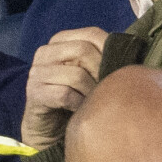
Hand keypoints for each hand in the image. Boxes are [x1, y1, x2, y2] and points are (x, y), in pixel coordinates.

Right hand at [21, 27, 107, 149]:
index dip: (110, 50)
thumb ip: (102, 58)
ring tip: (93, 101)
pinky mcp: (34, 93)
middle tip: (106, 89)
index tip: (118, 69)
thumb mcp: (90, 73)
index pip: (91, 33)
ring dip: (91, 92)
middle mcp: (44, 52)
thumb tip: (128, 53)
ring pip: (76, 74)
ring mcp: (36, 72)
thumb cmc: (76, 97)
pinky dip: (78, 104)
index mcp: (59, 41)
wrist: (51, 128)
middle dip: (101, 71)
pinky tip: (79, 110)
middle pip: (83, 50)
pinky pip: (65, 94)